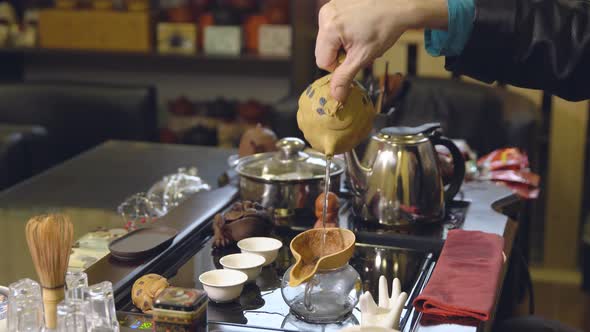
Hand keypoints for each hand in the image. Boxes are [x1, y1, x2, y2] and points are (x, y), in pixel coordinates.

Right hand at [316, 0, 447, 101]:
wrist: (400, 5)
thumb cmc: (385, 27)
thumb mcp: (363, 57)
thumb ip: (345, 78)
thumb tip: (335, 96)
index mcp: (329, 28)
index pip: (322, 62)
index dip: (339, 66)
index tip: (355, 59)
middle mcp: (326, 15)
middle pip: (324, 49)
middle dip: (341, 54)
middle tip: (359, 48)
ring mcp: (331, 6)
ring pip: (329, 38)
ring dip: (344, 43)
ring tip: (361, 37)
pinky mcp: (337, 2)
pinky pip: (334, 25)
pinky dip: (346, 31)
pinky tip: (360, 27)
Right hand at [359, 276, 407, 328]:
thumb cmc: (390, 328)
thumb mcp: (395, 315)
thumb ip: (399, 305)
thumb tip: (404, 293)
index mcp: (393, 309)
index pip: (395, 295)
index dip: (396, 288)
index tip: (396, 279)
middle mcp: (384, 310)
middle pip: (383, 296)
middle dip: (383, 287)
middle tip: (383, 277)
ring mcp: (375, 314)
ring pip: (371, 301)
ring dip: (369, 297)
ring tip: (367, 293)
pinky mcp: (366, 318)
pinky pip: (363, 309)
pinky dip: (362, 303)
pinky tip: (362, 297)